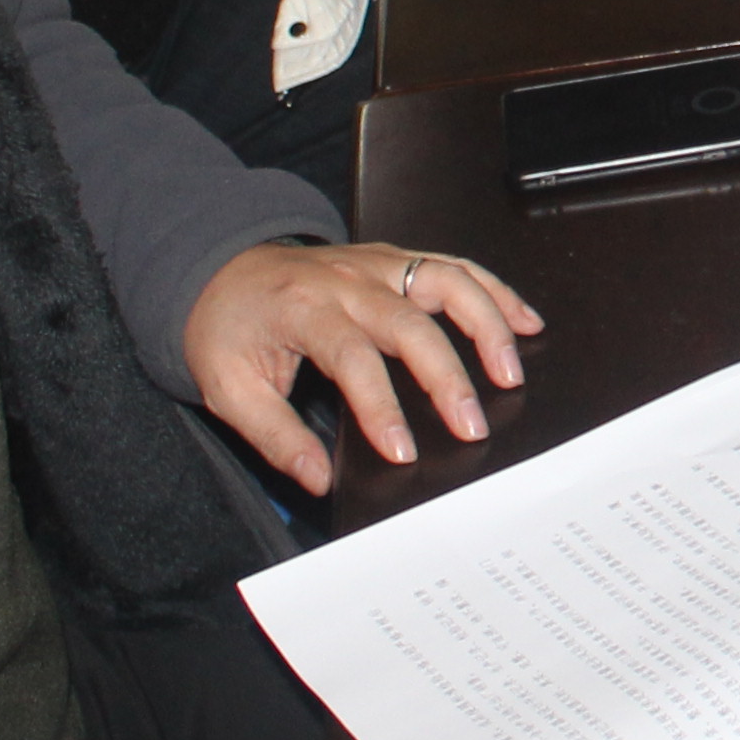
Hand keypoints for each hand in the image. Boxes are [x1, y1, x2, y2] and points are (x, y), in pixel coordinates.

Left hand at [184, 241, 543, 494]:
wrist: (215, 271)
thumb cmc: (226, 329)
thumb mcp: (229, 389)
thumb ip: (275, 436)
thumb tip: (317, 479)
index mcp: (303, 309)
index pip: (353, 358)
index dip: (381, 408)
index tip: (403, 453)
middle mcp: (346, 281)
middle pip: (411, 322)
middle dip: (448, 376)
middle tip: (473, 425)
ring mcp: (376, 264)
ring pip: (446, 280)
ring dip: (487, 323)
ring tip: (511, 371)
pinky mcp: (394, 260)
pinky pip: (453, 266)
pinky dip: (495, 290)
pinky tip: (524, 320)